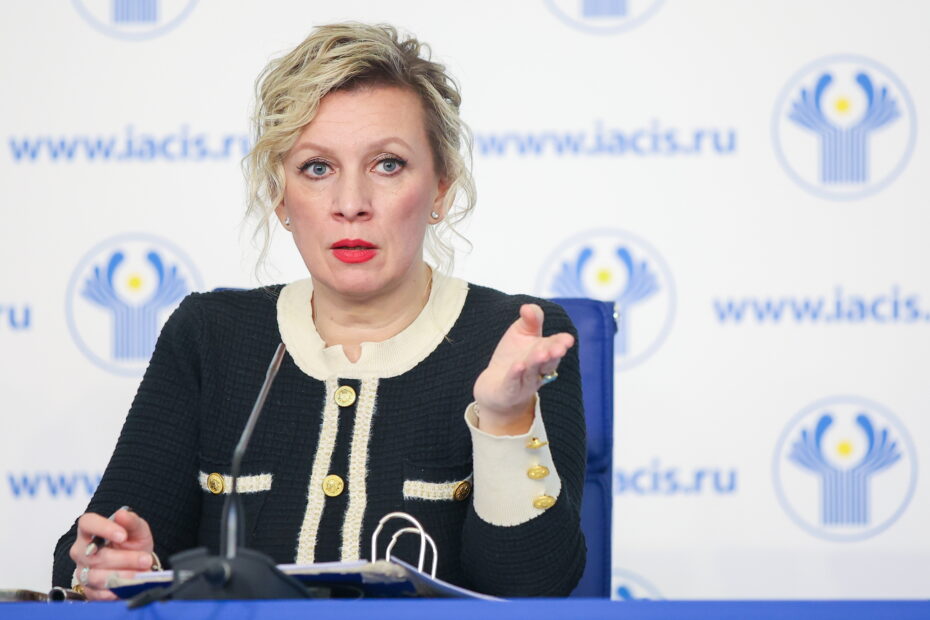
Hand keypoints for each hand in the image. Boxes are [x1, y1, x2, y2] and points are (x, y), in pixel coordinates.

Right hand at [69, 508, 155, 600]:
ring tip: (141, 574)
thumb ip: (131, 521)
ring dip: (122, 576)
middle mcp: (81, 550)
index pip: (88, 523)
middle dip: (124, 559)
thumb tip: (122, 514)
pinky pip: (96, 593)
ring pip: (96, 576)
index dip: (104, 529)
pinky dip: (113, 592)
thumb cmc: (132, 542)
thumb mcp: (137, 529)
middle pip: (95, 555)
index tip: (123, 535)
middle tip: (145, 559)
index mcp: (89, 530)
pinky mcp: (87, 589)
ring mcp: (82, 571)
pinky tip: (126, 588)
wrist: (136, 562)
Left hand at [473, 304, 574, 434]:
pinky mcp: (509, 390)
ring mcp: (525, 381)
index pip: (555, 346)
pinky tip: (518, 366)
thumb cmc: (513, 355)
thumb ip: (530, 320)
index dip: (561, 343)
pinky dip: (516, 374)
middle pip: (548, 361)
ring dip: (537, 362)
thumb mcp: (521, 333)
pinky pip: (513, 382)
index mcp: (545, 353)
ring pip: (533, 371)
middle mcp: (538, 368)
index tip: (567, 339)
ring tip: (541, 353)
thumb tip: (527, 307)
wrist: (495, 386)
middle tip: (558, 348)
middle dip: (553, 354)